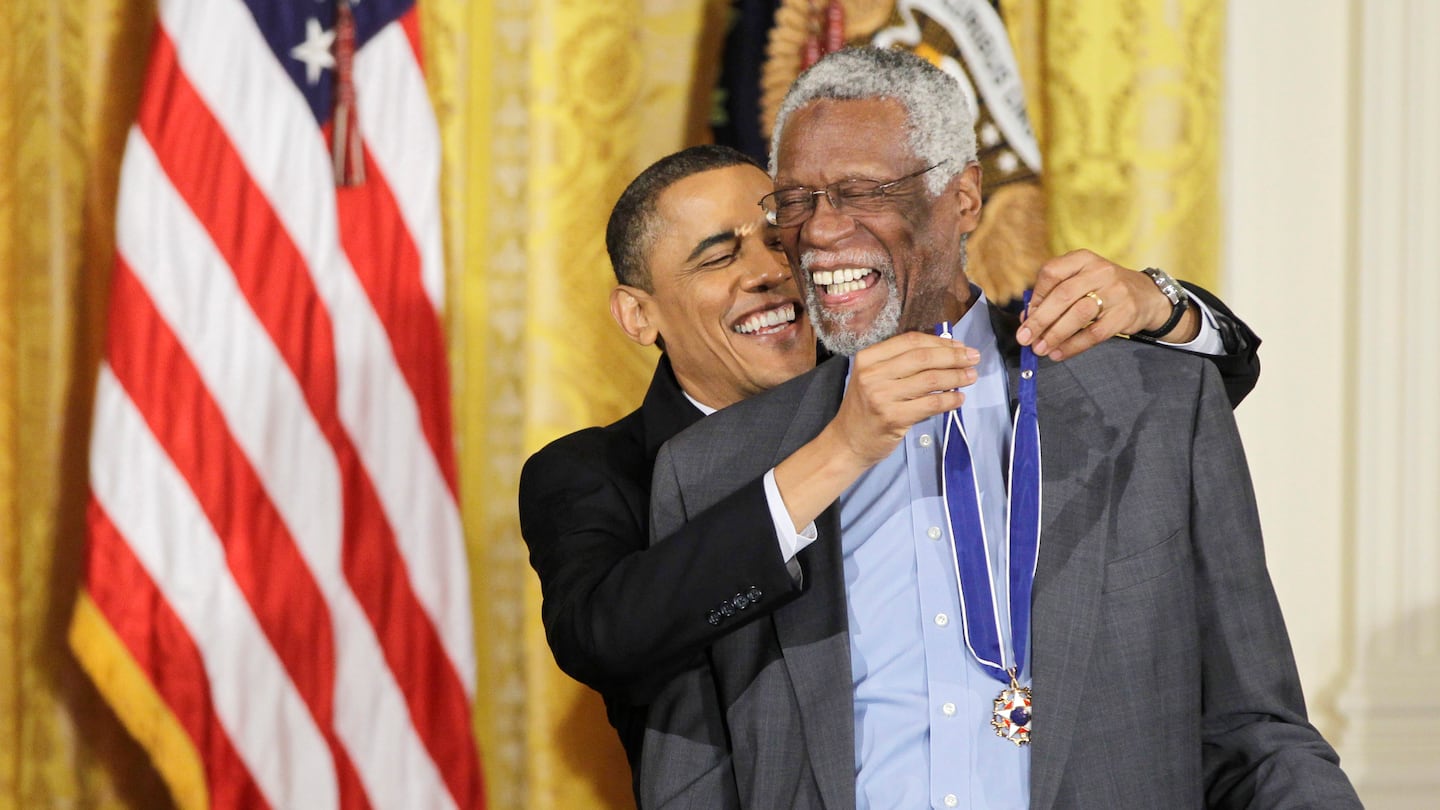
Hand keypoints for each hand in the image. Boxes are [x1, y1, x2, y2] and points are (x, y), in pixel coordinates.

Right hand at [829, 331, 979, 466]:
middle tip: (974, 358)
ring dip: (956, 376)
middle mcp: (872, 374)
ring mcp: (881, 396)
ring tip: (971, 376)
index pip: (910, 341)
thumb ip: (901, 363)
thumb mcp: (874, 377)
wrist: (848, 442)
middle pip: (923, 357)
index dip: (939, 341)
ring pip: (930, 379)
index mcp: (868, 358)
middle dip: (954, 356)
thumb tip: (945, 351)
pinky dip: (950, 400)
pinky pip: (930, 404)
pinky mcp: (893, 418)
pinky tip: (959, 398)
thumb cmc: (866, 408)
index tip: (960, 345)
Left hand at [1016, 249, 1198, 359]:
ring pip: (1078, 315)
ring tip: (1040, 348)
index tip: (1026, 316)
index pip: (1051, 272)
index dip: (1035, 296)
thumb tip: (1027, 318)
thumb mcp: (1081, 280)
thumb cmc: (1103, 289)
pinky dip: (1073, 346)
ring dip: (1055, 335)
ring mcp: (1115, 292)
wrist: (1147, 295)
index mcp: (1083, 259)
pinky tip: (1059, 353)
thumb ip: (1054, 295)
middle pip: (1063, 295)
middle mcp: (1099, 271)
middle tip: (1024, 338)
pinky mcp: (1125, 314)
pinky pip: (1094, 333)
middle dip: (1040, 320)